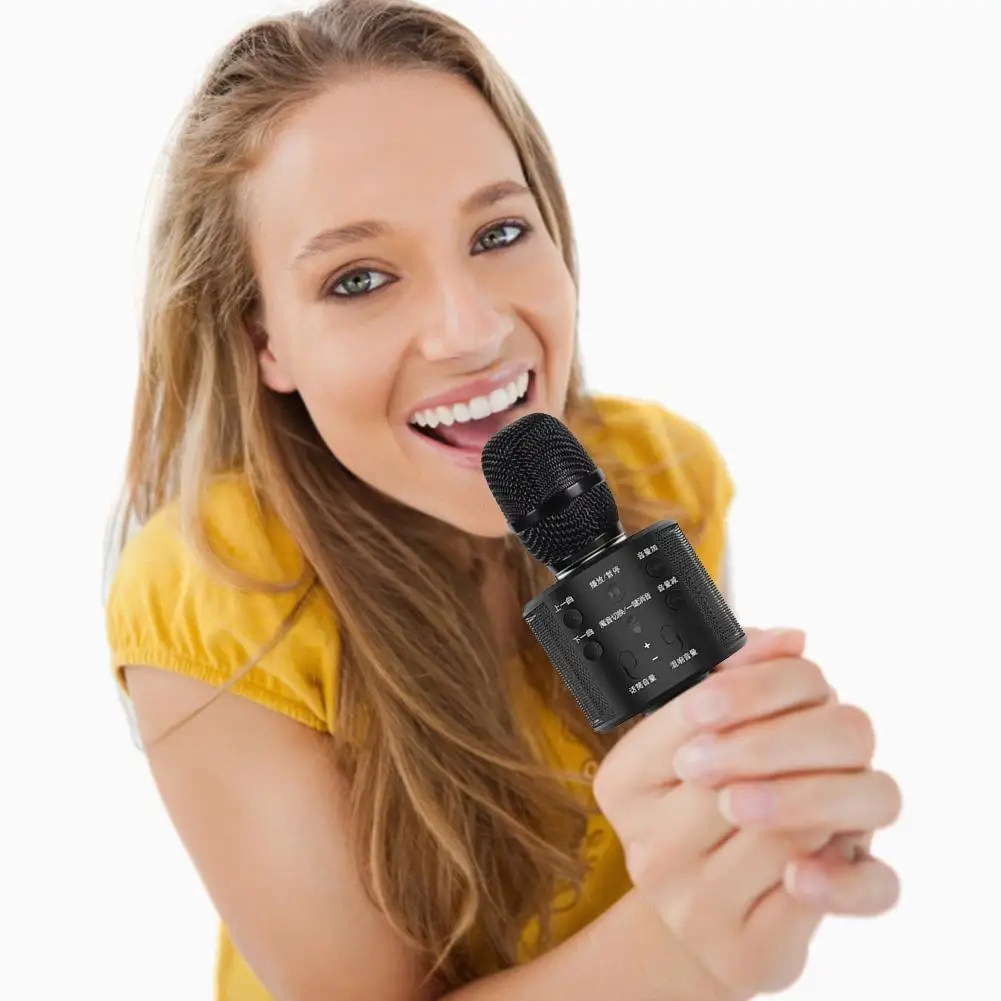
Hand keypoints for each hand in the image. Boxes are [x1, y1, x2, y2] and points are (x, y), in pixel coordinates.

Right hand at [592, 627, 901, 999]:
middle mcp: (651, 847)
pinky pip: (827, 893)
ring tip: (822, 791)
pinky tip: (825, 854)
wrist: (698, 923)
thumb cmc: (698, 815)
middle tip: (814, 735)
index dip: (756, 689)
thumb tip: (790, 638)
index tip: (783, 674)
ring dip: (826, 800)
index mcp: (624, 782)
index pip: (696, 715)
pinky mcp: (752, 952)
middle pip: (750, 773)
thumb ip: (732, 680)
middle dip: (800, 745)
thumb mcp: (694, 738)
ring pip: (798, 829)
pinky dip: (844, 870)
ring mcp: (697, 905)